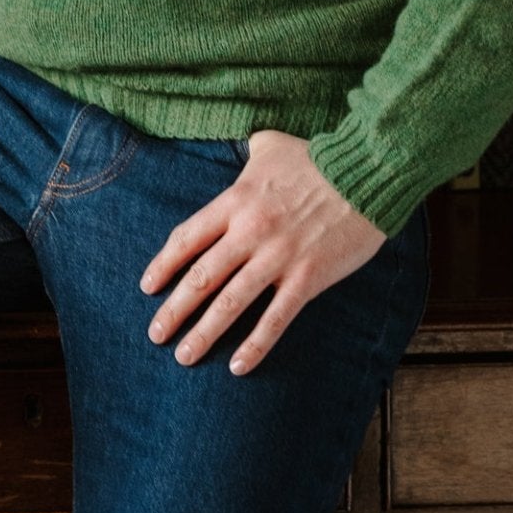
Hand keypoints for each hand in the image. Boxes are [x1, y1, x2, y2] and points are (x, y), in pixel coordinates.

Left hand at [140, 129, 384, 375]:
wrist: (364, 173)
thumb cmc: (316, 157)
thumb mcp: (270, 146)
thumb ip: (248, 153)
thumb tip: (242, 146)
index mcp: (236, 201)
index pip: (188, 238)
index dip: (164, 265)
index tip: (148, 287)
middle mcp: (249, 231)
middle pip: (201, 276)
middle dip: (174, 309)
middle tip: (155, 334)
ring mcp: (278, 257)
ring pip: (231, 303)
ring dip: (204, 333)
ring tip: (184, 356)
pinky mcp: (307, 278)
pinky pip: (276, 319)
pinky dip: (255, 345)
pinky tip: (238, 366)